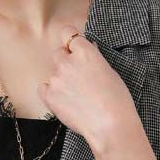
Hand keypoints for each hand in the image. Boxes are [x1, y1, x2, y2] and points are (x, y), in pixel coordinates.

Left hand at [37, 30, 141, 154]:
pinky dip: (50, 93)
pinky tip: (64, 101)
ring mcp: (56, 78)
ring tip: (76, 96)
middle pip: (58, 53)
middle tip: (77, 78)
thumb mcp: (109, 71)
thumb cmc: (116, 100)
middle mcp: (67, 61)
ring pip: (53, 73)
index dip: (71, 42)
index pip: (67, 33)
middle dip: (65, 62)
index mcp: (85, 51)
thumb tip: (87, 49)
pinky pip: (43, 88)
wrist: (110, 126)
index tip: (74, 49)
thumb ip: (93, 58)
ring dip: (60, 80)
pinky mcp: (49, 96)